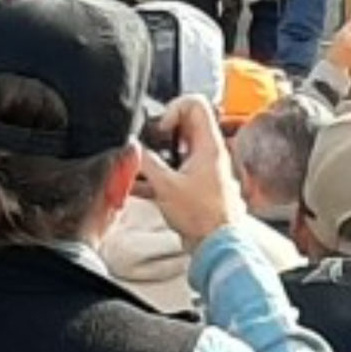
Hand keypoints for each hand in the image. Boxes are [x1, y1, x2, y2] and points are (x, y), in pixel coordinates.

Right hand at [139, 97, 247, 248]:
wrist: (216, 246)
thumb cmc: (202, 217)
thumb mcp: (166, 185)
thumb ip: (147, 162)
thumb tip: (134, 149)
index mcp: (209, 145)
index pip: (195, 105)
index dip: (173, 109)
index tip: (160, 128)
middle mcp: (209, 154)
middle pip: (184, 126)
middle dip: (159, 134)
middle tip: (148, 145)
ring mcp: (204, 170)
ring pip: (177, 151)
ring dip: (156, 156)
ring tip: (139, 167)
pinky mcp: (197, 187)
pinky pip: (175, 172)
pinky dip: (158, 175)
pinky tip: (140, 186)